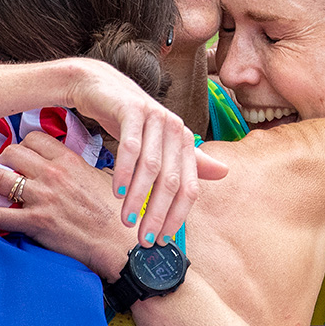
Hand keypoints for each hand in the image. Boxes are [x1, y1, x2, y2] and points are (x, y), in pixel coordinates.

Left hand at [0, 132, 135, 278]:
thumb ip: (80, 168)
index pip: (33, 138)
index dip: (23, 146)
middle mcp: (52, 175)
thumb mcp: (102, 178)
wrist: (118, 243)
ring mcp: (42, 198)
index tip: (21, 157)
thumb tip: (69, 165)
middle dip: (1, 161)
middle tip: (1, 171)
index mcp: (69, 160)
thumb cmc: (116, 213)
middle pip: (10, 153)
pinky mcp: (35, 222)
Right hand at [64, 59, 227, 244]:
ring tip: (127, 219)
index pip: (189, 186)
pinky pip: (130, 146)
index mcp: (185, 140)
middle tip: (144, 238)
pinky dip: (124, 172)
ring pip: (152, 166)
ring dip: (139, 197)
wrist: (99, 86)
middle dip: (157, 213)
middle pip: (171, 180)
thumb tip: (225, 172)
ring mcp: (155, 116)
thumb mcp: (160, 142)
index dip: (177, 215)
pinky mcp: (132, 108)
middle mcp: (175, 127)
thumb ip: (191, 159)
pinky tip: (117, 191)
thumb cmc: (131, 119)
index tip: (163, 239)